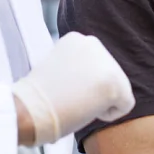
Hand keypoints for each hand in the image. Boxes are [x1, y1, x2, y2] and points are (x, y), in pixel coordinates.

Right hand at [12, 33, 134, 146]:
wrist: (28, 109)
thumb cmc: (38, 98)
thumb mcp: (57, 67)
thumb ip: (78, 66)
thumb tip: (93, 79)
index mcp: (77, 38)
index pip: (96, 67)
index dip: (82, 85)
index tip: (63, 89)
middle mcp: (94, 43)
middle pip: (110, 76)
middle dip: (94, 92)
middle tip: (70, 98)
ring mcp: (106, 61)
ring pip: (119, 90)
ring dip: (100, 102)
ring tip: (75, 102)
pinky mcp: (114, 82)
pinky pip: (125, 106)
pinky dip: (109, 115)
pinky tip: (86, 109)